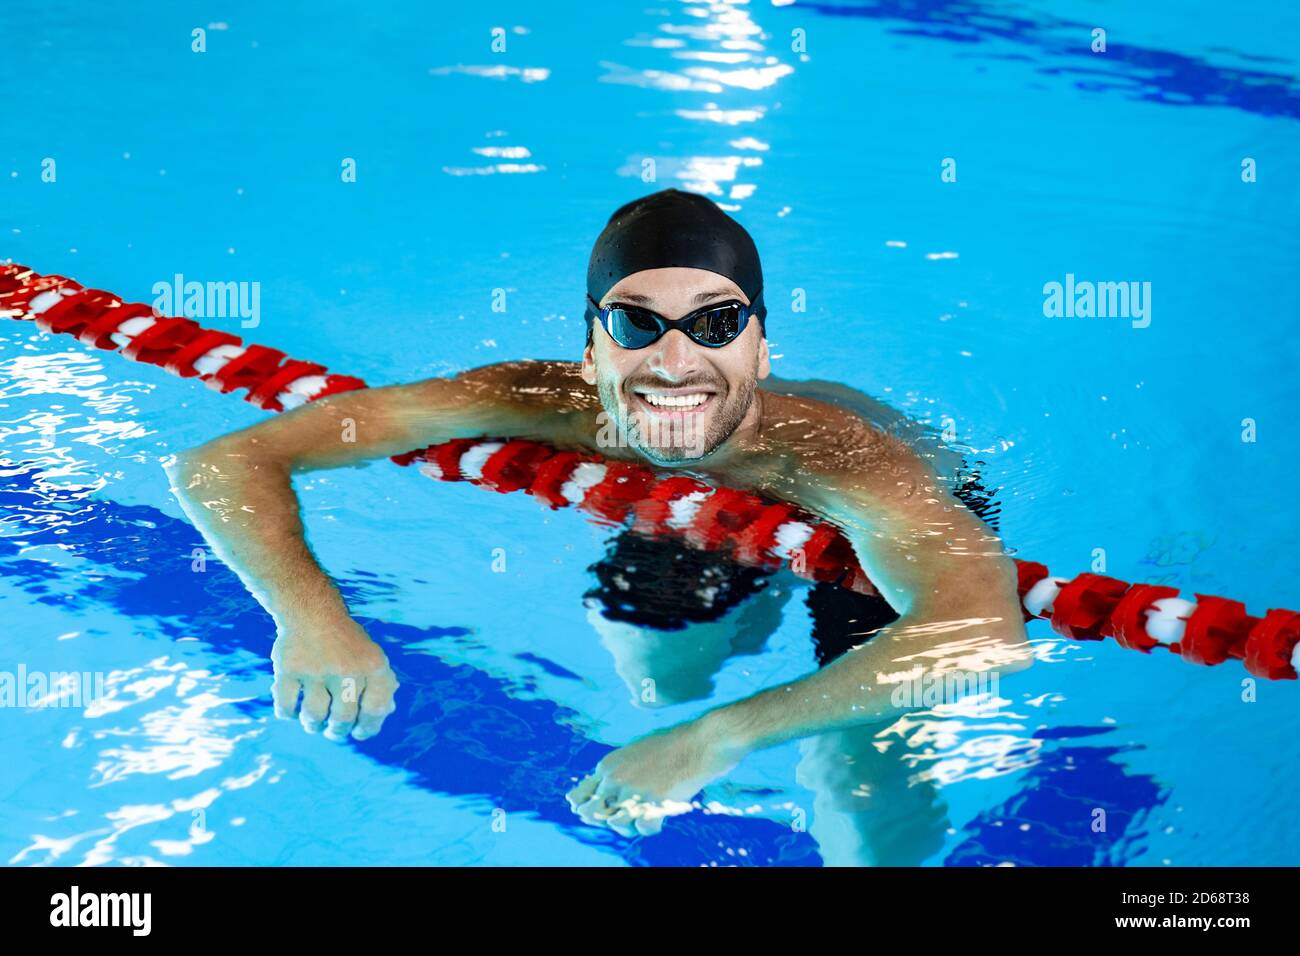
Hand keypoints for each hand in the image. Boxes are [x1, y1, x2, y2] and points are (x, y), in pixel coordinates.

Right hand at [270, 613, 398, 740]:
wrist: (312, 611)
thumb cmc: (347, 642)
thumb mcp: (372, 656)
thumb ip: (383, 683)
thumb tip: (387, 712)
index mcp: (373, 665)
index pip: (375, 710)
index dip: (368, 727)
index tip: (358, 731)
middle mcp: (347, 667)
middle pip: (343, 718)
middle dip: (337, 731)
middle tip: (333, 730)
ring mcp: (316, 668)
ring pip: (314, 716)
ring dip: (313, 725)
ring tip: (314, 721)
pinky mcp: (289, 669)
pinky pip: (286, 707)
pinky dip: (288, 714)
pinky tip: (293, 710)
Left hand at [566, 717, 746, 836]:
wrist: (701, 743)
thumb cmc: (672, 746)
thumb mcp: (634, 753)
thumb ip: (615, 774)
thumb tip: (597, 801)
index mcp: (607, 765)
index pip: (578, 797)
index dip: (587, 809)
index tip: (602, 811)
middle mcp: (614, 778)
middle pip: (594, 814)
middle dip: (608, 819)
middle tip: (627, 814)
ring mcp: (633, 790)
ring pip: (616, 824)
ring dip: (630, 825)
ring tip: (646, 814)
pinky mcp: (653, 802)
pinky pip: (643, 829)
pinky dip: (653, 826)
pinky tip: (662, 813)